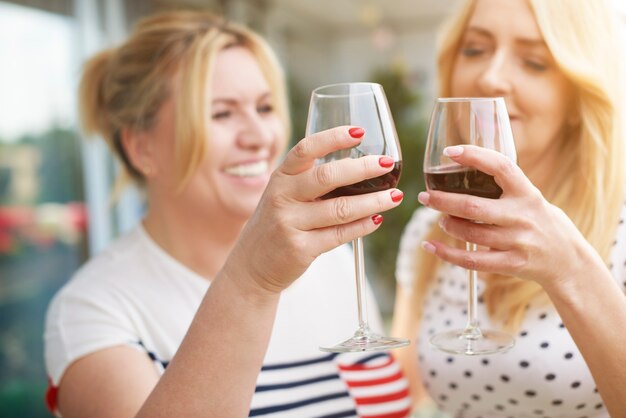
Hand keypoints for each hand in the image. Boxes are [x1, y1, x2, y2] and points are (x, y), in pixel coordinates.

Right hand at [225, 126, 403, 294]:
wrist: (252, 265)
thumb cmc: (277, 223)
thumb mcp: (283, 195)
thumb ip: (310, 181)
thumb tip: (360, 166)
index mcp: (280, 177)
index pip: (306, 149)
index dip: (333, 138)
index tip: (360, 132)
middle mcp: (282, 197)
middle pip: (327, 176)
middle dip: (362, 169)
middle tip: (386, 164)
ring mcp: (290, 224)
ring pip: (340, 208)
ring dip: (372, 201)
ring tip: (395, 195)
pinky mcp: (300, 249)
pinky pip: (339, 235)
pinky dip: (362, 226)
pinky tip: (377, 218)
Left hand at [419, 145, 597, 291]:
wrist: (568, 260)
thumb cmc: (541, 222)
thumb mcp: (531, 198)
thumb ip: (504, 188)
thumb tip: (461, 169)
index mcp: (528, 193)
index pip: (501, 167)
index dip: (475, 156)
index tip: (451, 152)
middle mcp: (523, 216)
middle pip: (474, 207)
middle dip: (443, 200)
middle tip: (425, 196)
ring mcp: (518, 242)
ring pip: (471, 233)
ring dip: (448, 225)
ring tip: (440, 220)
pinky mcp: (511, 264)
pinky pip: (471, 260)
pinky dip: (446, 253)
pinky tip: (430, 246)